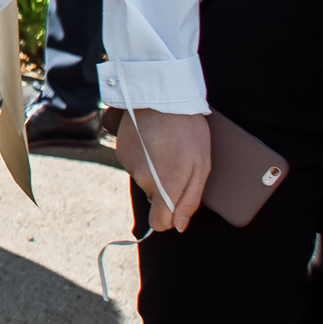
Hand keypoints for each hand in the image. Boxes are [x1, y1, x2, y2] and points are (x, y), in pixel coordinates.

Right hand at [123, 109, 211, 231]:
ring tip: (166, 146)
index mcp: (165, 188)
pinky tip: (153, 140)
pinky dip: (143, 157)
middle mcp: (143, 181)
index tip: (177, 207)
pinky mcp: (120, 151)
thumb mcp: (201, 168)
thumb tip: (178, 226)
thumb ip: (189, 201)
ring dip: (154, 169)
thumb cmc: (189, 132)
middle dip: (166, 186)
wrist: (162, 97)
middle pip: (154, 197)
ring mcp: (129, 165)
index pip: (160, 223)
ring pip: (144, 179)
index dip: (170, 219)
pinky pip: (134, 163)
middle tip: (179, 162)